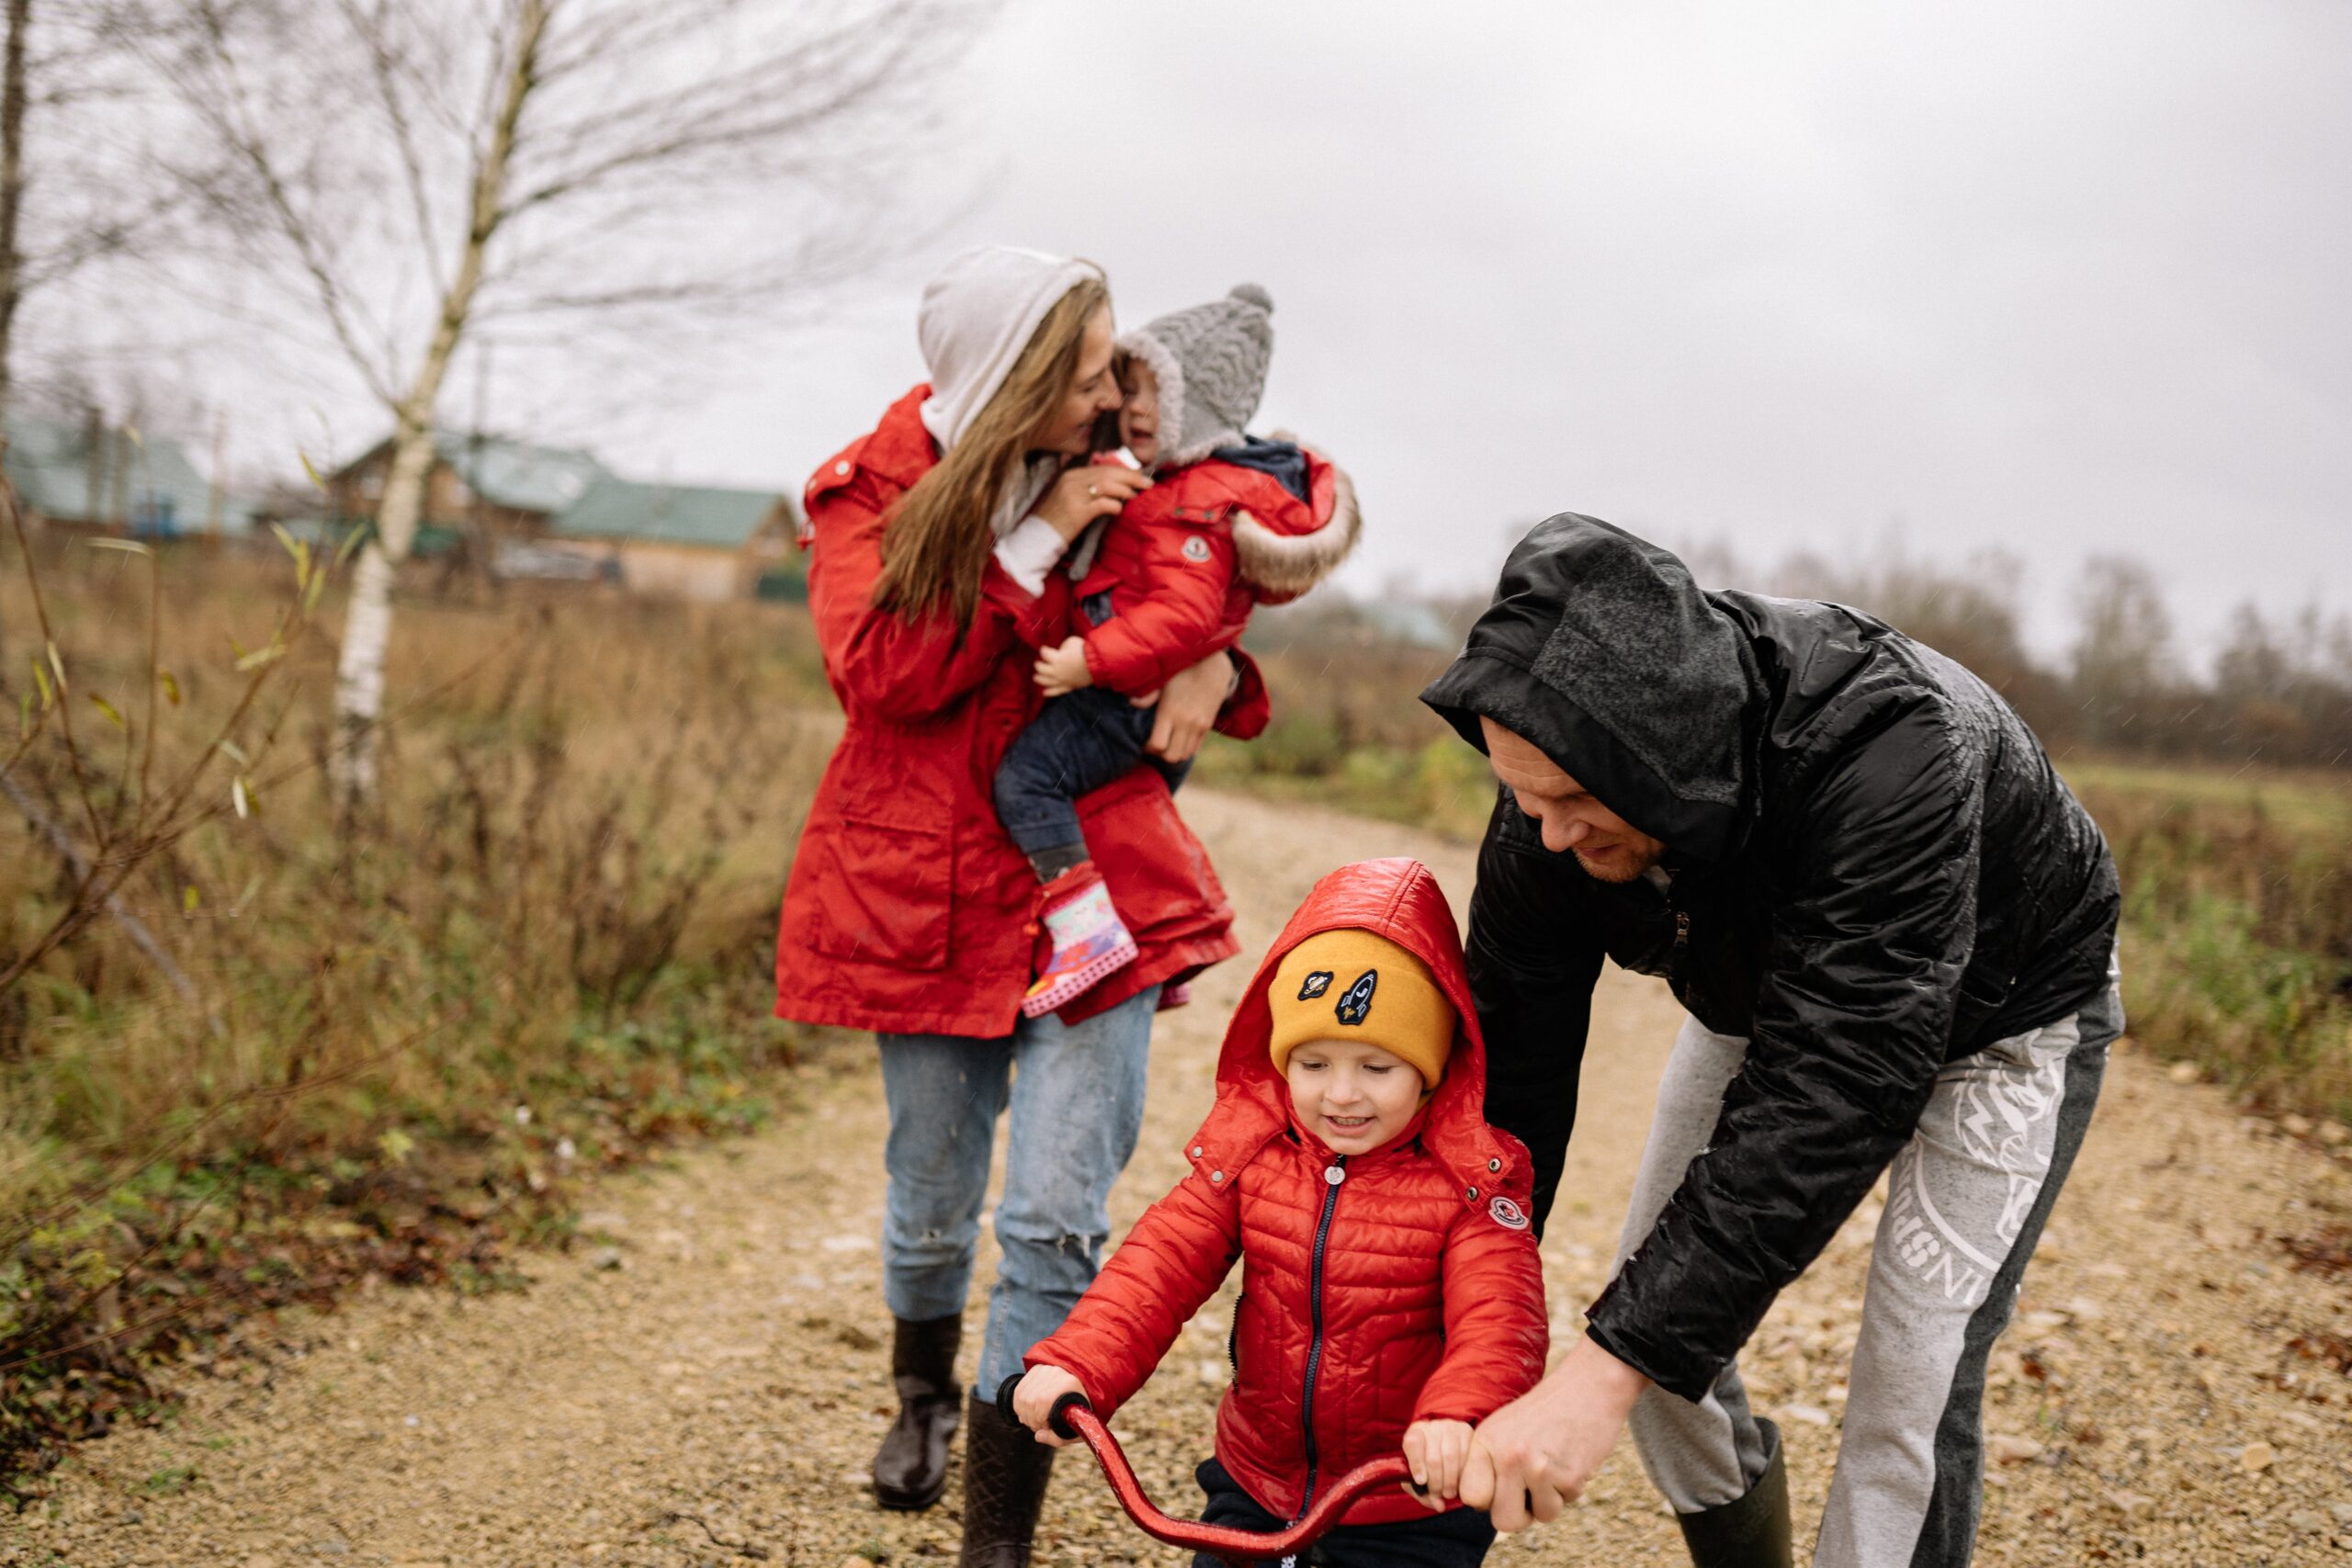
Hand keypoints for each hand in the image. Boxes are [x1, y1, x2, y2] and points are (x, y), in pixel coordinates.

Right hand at [1010, 1364, 1086, 1447]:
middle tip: (1040, 1426)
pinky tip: (1028, 1412)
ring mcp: (1046, 1369)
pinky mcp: (1037, 1370)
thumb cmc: (1081, 1415)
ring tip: (1035, 1420)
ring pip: (1022, 1396)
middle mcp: (1057, 1372)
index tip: (1046, 1426)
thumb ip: (1057, 1438)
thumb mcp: (1075, 1431)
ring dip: (1024, 1414)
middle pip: (1029, 1399)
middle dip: (1031, 1419)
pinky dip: (1019, 1405)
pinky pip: (1018, 1390)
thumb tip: (1038, 1436)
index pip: (1043, 1400)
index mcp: (1070, 1383)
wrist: (1085, 1393)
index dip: (1039, 1418)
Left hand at [1033, 636, 1093, 696]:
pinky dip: (1050, 692)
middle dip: (1038, 665)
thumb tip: (1060, 652)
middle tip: (1037, 663)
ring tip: (1036, 677)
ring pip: (1046, 681)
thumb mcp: (1071, 641)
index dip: (1043, 650)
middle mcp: (1056, 671)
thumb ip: (1062, 647)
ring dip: (1039, 679)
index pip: (1044, 653)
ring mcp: (1062, 680)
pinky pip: (1057, 692)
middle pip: (1041, 669)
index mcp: (1056, 659)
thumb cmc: (1084, 650)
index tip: (1044, 648)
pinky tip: (1044, 693)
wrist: (1097, 663)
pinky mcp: (1068, 686)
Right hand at [1034, 465, 1149, 541]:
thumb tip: (1117, 486)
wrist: (1038, 536)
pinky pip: (1103, 504)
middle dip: (1131, 477)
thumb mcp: (1070, 496)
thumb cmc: (1057, 519)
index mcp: (1071, 475)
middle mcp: (1072, 481)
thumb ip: (1088, 487)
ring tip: (1135, 496)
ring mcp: (1074, 495)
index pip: (1103, 467)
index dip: (1124, 470)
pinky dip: (1115, 506)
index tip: (1139, 476)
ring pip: (1108, 485)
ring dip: (1126, 490)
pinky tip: (1119, 510)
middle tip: (1147, 483)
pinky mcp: (1077, 512)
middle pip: (1109, 473)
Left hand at [1142, 650, 1237, 762]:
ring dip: (1173, 753)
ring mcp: (1198, 727)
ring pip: (1184, 755)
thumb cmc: (1182, 674)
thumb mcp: (1163, 682)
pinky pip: (1194, 749)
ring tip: (1167, 743)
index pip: (1157, 745)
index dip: (1148, 748)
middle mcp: (1185, 723)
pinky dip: (1185, 749)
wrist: (1212, 670)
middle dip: (1160, 755)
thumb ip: (1147, 696)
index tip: (1144, 742)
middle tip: (1155, 745)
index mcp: (1170, 712)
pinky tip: (1178, 739)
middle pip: (1171, 756)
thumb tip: (1131, 702)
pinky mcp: (1207, 728)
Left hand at [1402, 1419, 1474, 1509]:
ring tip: (1449, 1493)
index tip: (1421, 1482)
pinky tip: (1461, 1481)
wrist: (1446, 1450)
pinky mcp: (1466, 1430)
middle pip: (1433, 1457)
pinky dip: (1464, 1472)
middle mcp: (1431, 1426)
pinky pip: (1466, 1454)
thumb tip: (1439, 1505)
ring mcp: (1450, 1426)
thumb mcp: (1418, 1480)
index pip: (1413, 1443)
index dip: (1417, 1464)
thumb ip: (1422, 1493)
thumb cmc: (1428, 1467)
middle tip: (1439, 1495)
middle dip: (1436, 1482)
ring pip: (1450, 1456)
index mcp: (1414, 1433)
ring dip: (1450, 1480)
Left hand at [1458, 1336, 1647, 1530]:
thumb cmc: (1545, 1411)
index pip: (1471, 1497)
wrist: (1588, 1387)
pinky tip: (1570, 1458)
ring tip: (1554, 1464)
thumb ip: (1489, 1462)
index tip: (1503, 1487)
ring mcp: (1537, 1468)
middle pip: (1503, 1521)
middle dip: (1521, 1513)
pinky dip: (1570, 1488)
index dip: (1489, 1500)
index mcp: (1486, 1441)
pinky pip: (1566, 1503)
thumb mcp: (1505, 1427)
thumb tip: (1481, 1505)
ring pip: (1540, 1516)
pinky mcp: (1568, 1477)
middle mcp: (1507, 1456)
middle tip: (1531, 1490)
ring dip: (1550, 1499)